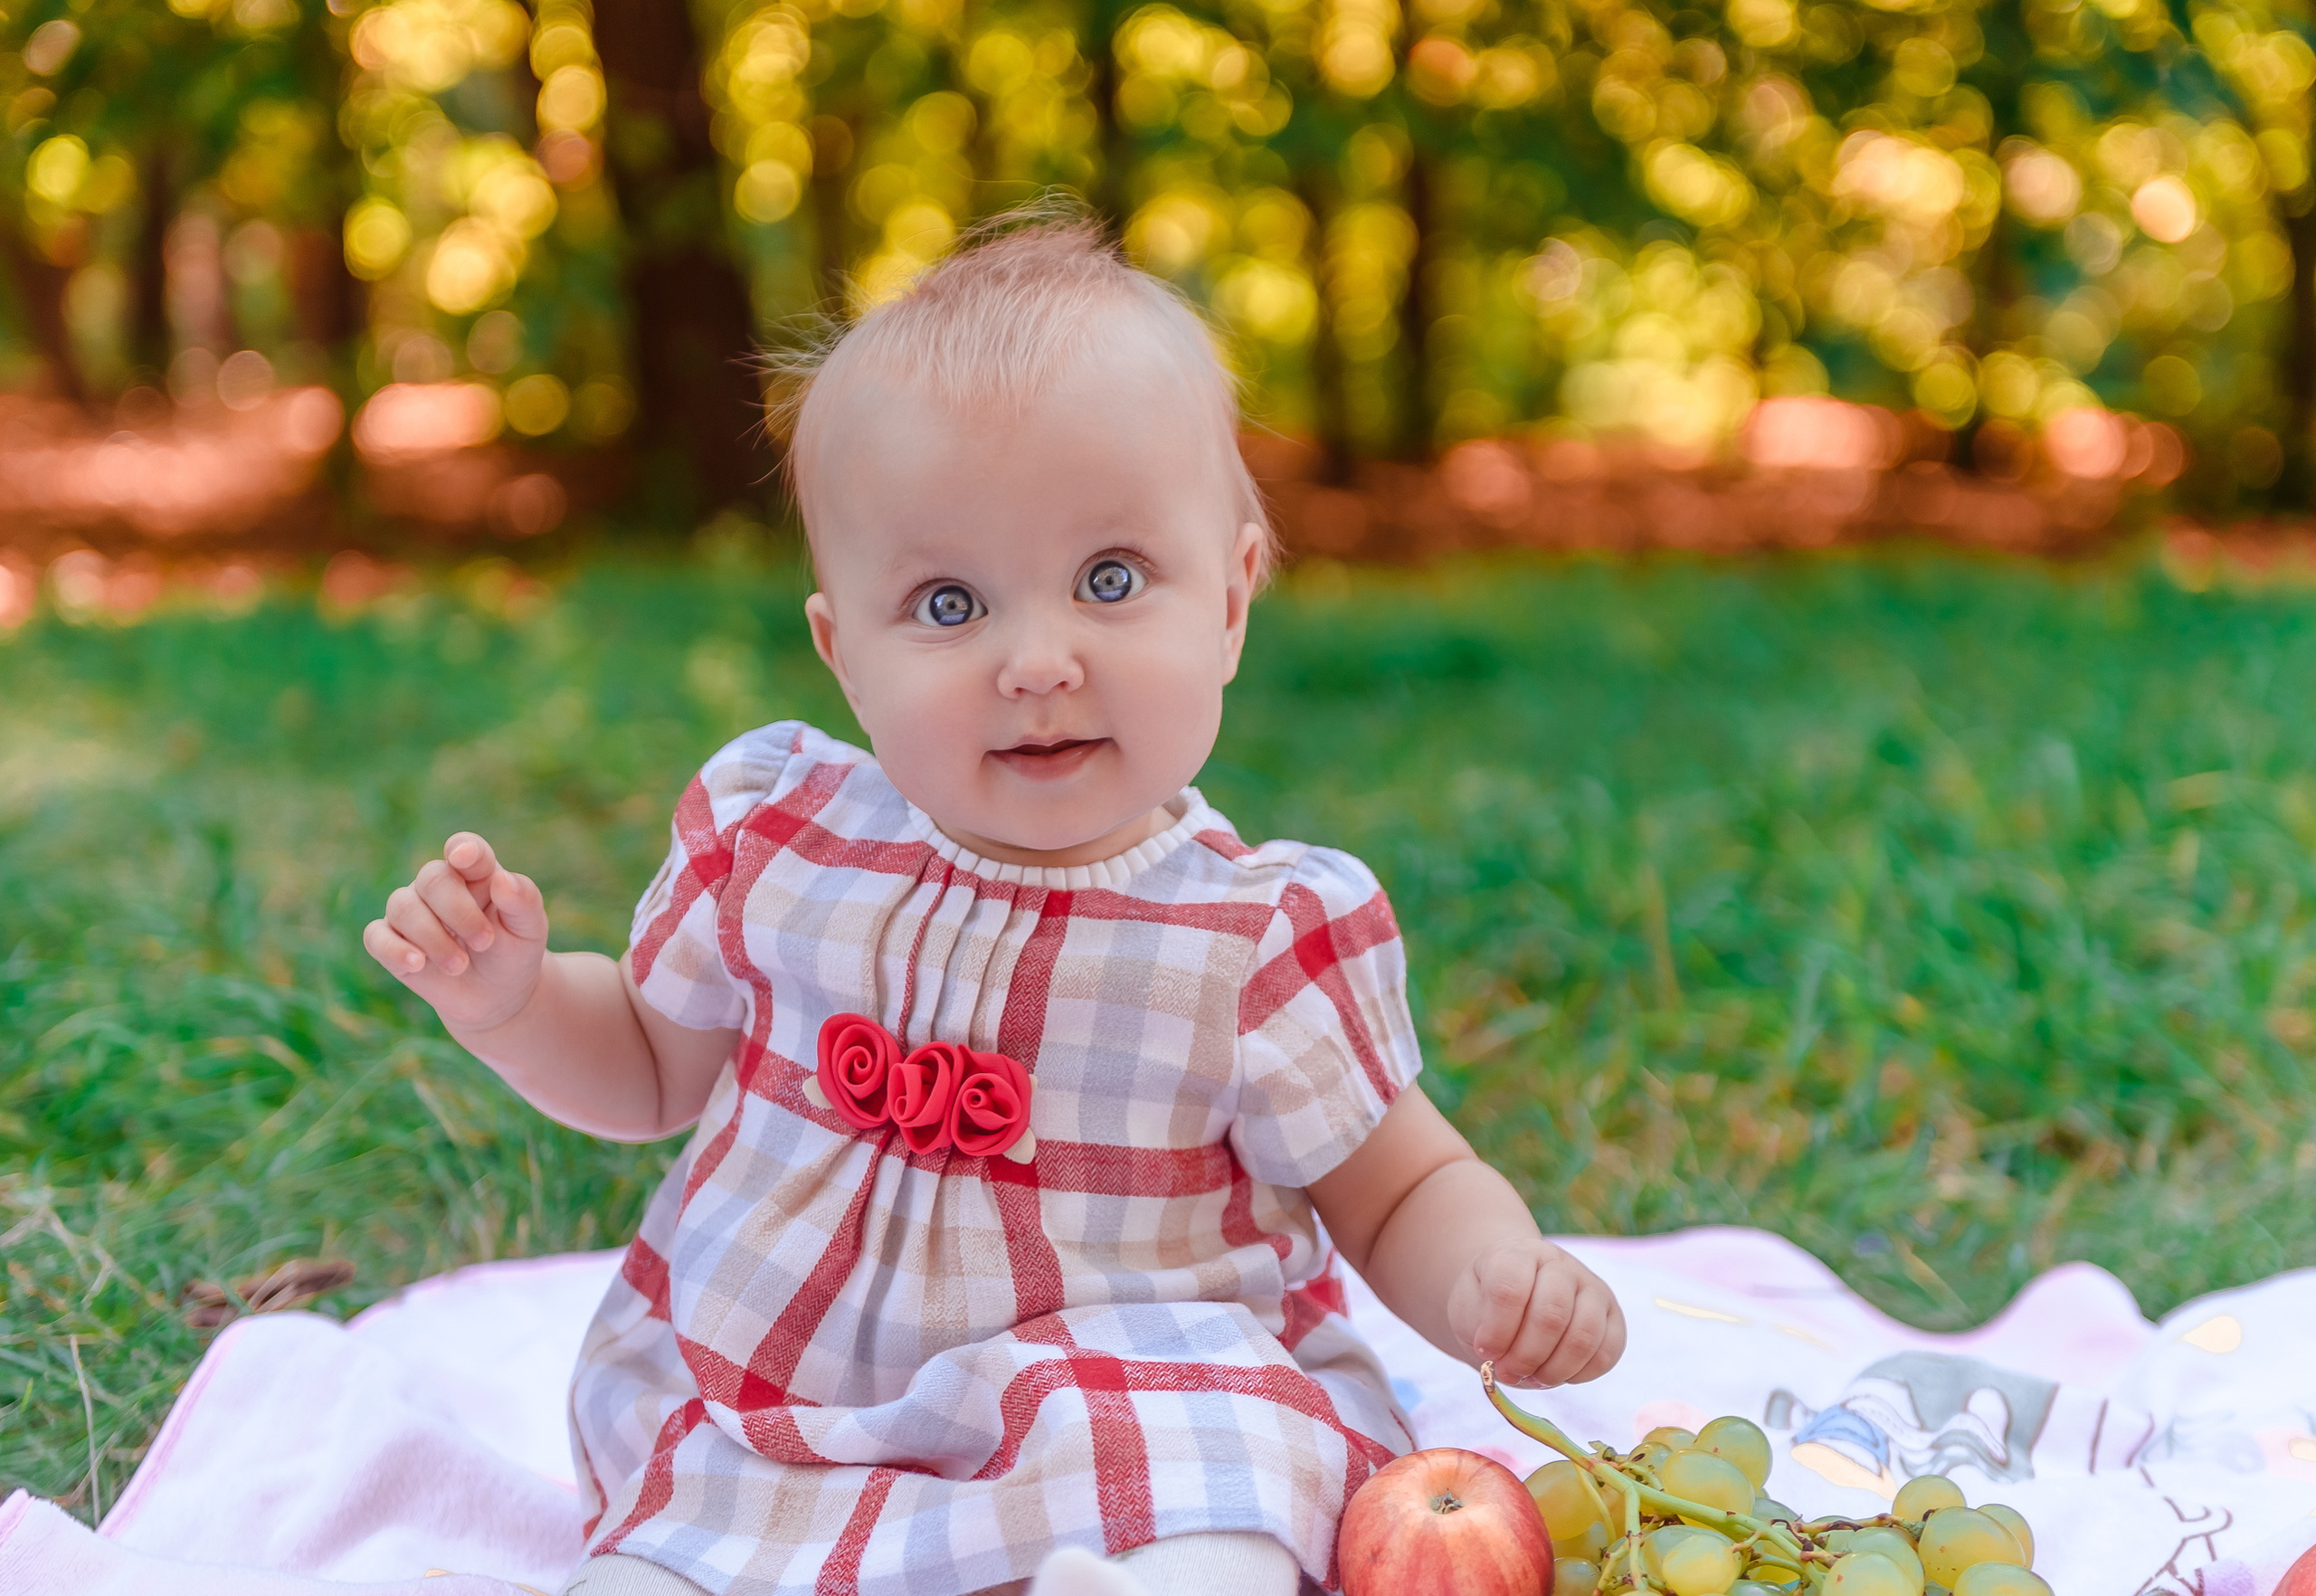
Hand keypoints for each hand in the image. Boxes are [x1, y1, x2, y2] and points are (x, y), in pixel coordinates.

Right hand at [363, 833, 549, 1034]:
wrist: (496, 995)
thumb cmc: (513, 951)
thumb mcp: (529, 928)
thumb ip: (523, 901)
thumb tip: (503, 880)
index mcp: (475, 873)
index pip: (466, 849)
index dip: (464, 849)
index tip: (464, 858)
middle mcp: (438, 886)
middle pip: (432, 879)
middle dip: (458, 912)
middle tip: (484, 943)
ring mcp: (411, 912)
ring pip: (403, 907)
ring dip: (433, 939)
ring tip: (460, 966)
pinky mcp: (390, 941)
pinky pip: (376, 936)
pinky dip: (394, 949)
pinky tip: (417, 964)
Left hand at [1447, 1238, 1625, 1388]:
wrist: (1512, 1296)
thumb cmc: (1486, 1303)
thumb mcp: (1467, 1307)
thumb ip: (1481, 1328)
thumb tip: (1505, 1358)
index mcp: (1518, 1254)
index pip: (1511, 1290)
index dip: (1497, 1331)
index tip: (1484, 1351)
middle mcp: (1559, 1264)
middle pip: (1551, 1315)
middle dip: (1526, 1356)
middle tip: (1508, 1372)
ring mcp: (1591, 1287)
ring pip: (1584, 1335)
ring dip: (1554, 1370)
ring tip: (1532, 1377)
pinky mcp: (1612, 1316)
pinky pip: (1608, 1352)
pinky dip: (1580, 1374)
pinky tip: (1556, 1374)